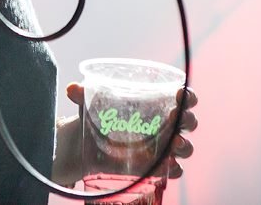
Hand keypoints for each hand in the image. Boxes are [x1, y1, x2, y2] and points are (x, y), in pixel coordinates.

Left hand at [66, 82, 197, 178]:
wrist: (88, 142)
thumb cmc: (99, 115)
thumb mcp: (91, 103)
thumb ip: (83, 94)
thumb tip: (71, 89)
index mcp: (158, 103)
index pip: (184, 98)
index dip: (187, 96)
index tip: (180, 94)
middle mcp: (166, 124)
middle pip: (189, 122)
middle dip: (187, 120)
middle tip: (174, 118)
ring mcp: (163, 147)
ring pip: (185, 147)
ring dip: (183, 145)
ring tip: (172, 144)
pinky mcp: (155, 166)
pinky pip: (173, 170)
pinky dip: (172, 168)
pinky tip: (164, 166)